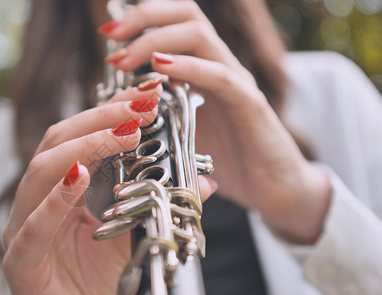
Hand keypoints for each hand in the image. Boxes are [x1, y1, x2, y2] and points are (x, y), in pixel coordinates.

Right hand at [2, 85, 216, 294]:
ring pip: (40, 173)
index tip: (147, 95)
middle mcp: (35, 204)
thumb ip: (161, 206)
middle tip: (140, 105)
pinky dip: (55, 202)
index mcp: (59, 193)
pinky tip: (79, 177)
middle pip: (56, 143)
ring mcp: (21, 231)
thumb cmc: (104, 285)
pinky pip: (32, 228)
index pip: (77, 139)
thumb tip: (206, 183)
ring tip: (124, 134)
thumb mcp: (136, 235)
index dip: (109, 114)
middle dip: (99, 119)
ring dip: (83, 147)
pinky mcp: (20, 262)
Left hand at [101, 0, 330, 243]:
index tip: (108, 36)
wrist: (273, 190)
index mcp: (204, 70)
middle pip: (188, 15)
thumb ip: (158, 114)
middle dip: (144, 17)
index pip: (176, 23)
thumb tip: (118, 108)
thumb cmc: (228, 161)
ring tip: (125, 59)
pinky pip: (220, 76)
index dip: (142, 20)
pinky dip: (189, 67)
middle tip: (111, 36)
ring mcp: (237, 82)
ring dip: (156, 40)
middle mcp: (221, 67)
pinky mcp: (250, 105)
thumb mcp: (182, 133)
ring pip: (201, 36)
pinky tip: (161, 67)